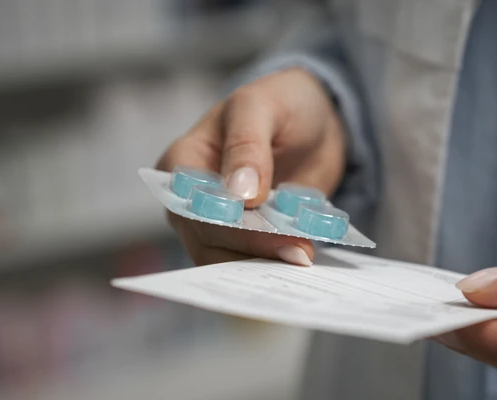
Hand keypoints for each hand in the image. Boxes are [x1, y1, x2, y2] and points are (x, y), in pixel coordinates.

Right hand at [157, 68, 345, 265]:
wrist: (315, 121)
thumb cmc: (278, 103)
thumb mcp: (260, 106)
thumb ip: (247, 145)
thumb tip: (238, 194)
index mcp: (181, 164)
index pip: (191, 205)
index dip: (223, 221)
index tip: (264, 226)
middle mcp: (192, 202)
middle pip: (208, 240)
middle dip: (254, 246)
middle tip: (298, 251)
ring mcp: (220, 226)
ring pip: (229, 261)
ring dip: (267, 262)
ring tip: (304, 256)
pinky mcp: (251, 241)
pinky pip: (257, 263)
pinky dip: (279, 263)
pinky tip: (304, 258)